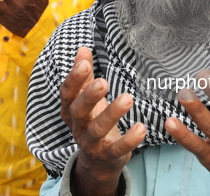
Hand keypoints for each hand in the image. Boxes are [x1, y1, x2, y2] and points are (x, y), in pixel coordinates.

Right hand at [61, 47, 145, 195]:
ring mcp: (91, 143)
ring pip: (97, 129)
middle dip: (89, 96)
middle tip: (104, 82)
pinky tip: (141, 128)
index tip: (84, 63)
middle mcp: (77, 126)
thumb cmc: (93, 120)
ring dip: (112, 114)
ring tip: (128, 98)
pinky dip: (129, 140)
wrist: (98, 160)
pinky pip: (117, 149)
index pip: (67, 92)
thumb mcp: (87, 98)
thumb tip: (83, 49)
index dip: (74, 78)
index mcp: (70, 109)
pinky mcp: (107, 155)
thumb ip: (85, 75)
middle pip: (79, 111)